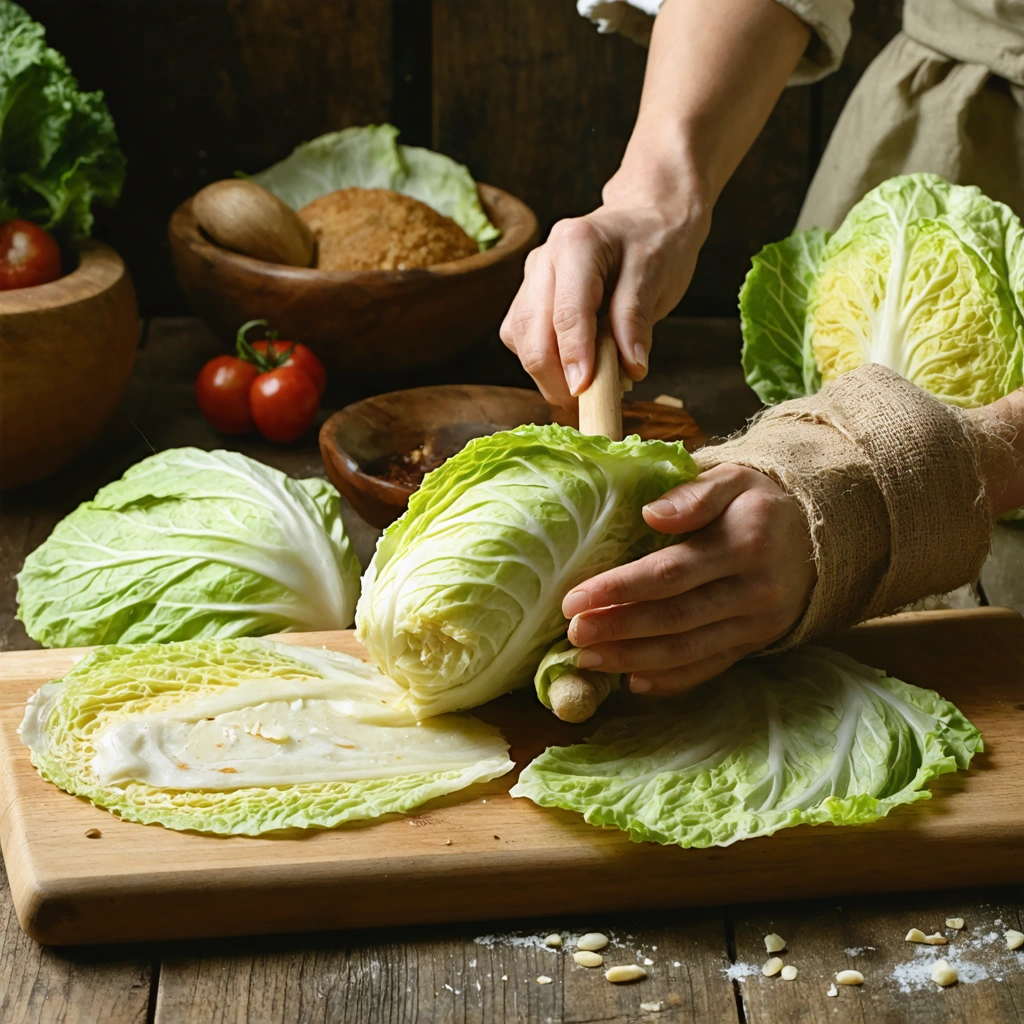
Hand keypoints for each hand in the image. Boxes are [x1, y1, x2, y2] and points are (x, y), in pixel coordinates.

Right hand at [499, 185, 709, 409]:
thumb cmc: (657, 243)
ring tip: (583, 387)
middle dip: (552, 375)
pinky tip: (572, 367)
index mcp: (576, 245)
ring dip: (545, 372)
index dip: (573, 359)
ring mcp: (531, 278)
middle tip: (584, 405)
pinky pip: (522, 337)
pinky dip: (543, 360)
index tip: (585, 393)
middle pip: (530, 330)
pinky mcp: (529, 297)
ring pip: (519, 337)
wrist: (648, 217)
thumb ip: (636, 320)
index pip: (566, 314)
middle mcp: (543, 259)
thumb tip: (630, 367)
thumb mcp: (658, 276)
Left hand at [561, 464, 815, 694]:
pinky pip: (710, 667)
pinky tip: (634, 681)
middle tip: (573, 634)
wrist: (818, 538)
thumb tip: (651, 514)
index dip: (619, 588)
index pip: (670, 572)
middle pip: (674, 617)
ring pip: (687, 649)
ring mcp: (756, 623)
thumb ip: (694, 494)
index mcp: (744, 543)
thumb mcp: (733, 480)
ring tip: (588, 660)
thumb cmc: (757, 504)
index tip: (575, 598)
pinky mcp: (754, 644)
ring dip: (633, 658)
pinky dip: (670, 679)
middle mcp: (753, 590)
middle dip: (618, 629)